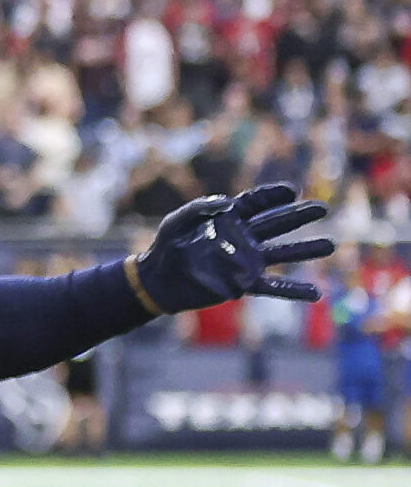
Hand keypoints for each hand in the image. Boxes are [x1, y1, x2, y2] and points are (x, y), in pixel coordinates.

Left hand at [128, 183, 332, 315]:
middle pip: (277, 224)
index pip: (257, 204)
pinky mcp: (242, 284)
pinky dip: (293, 291)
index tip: (292, 191)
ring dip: (306, 249)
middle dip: (300, 215)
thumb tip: (226, 202)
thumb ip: (200, 208)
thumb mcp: (177, 221)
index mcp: (229, 219)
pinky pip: (272, 287)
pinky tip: (316, 294)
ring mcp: (245, 261)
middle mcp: (243, 238)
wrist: (157, 280)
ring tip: (330, 245)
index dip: (274, 196)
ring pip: (282, 254)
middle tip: (322, 208)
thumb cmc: (165, 246)